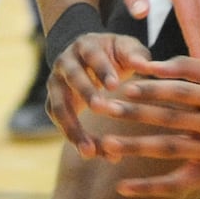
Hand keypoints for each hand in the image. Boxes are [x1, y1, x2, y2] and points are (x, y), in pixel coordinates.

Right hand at [46, 30, 154, 153]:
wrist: (87, 57)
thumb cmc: (112, 53)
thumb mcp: (125, 48)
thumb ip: (136, 55)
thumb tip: (147, 67)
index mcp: (85, 45)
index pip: (92, 55)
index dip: (102, 69)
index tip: (115, 86)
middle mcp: (65, 63)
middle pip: (72, 77)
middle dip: (85, 92)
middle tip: (100, 108)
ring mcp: (55, 84)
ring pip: (58, 106)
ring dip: (72, 128)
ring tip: (90, 150)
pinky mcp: (53, 103)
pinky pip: (60, 123)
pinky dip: (74, 138)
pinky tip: (93, 153)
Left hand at [87, 56, 199, 196]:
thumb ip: (192, 65)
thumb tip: (152, 64)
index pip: (181, 91)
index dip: (153, 89)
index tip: (125, 87)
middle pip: (170, 120)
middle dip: (134, 114)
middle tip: (102, 109)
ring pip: (170, 150)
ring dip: (136, 147)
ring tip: (106, 145)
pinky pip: (178, 183)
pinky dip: (150, 187)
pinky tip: (123, 186)